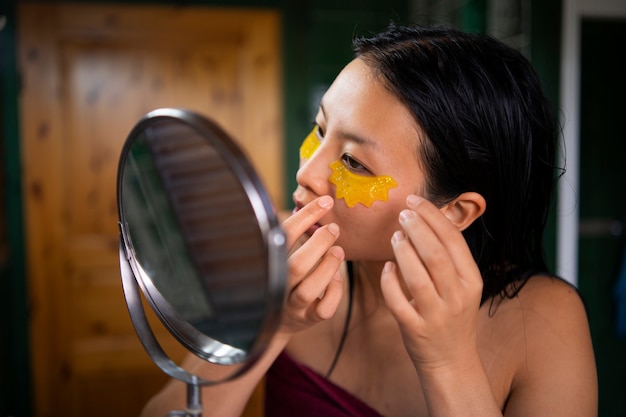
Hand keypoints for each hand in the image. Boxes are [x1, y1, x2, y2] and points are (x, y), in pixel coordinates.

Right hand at [279, 196, 344, 334]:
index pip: (283, 235)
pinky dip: (334, 292)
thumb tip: (314, 203)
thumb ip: (290, 235)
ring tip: (338, 250)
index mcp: (270, 262)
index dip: (305, 216)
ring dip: (328, 267)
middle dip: (319, 243)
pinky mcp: (308, 319)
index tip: (325, 202)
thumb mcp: (280, 256)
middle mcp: (278, 284)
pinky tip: (338, 278)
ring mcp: (293, 305)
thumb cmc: (282, 277)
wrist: (274, 320)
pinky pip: (323, 310)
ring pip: (309, 290)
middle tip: (334, 228)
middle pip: (296, 265)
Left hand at [380, 195, 482, 372]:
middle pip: (435, 254)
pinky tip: (387, 268)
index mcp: (472, 281)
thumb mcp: (462, 286)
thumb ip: (448, 258)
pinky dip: (389, 281)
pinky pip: (397, 300)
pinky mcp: (416, 330)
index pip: (453, 240)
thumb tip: (424, 218)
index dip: (432, 216)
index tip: (414, 200)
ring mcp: (437, 315)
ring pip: (416, 276)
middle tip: (402, 214)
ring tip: (395, 237)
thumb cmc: (452, 316)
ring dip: (402, 251)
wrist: (452, 362)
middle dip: (416, 228)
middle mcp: (457, 297)